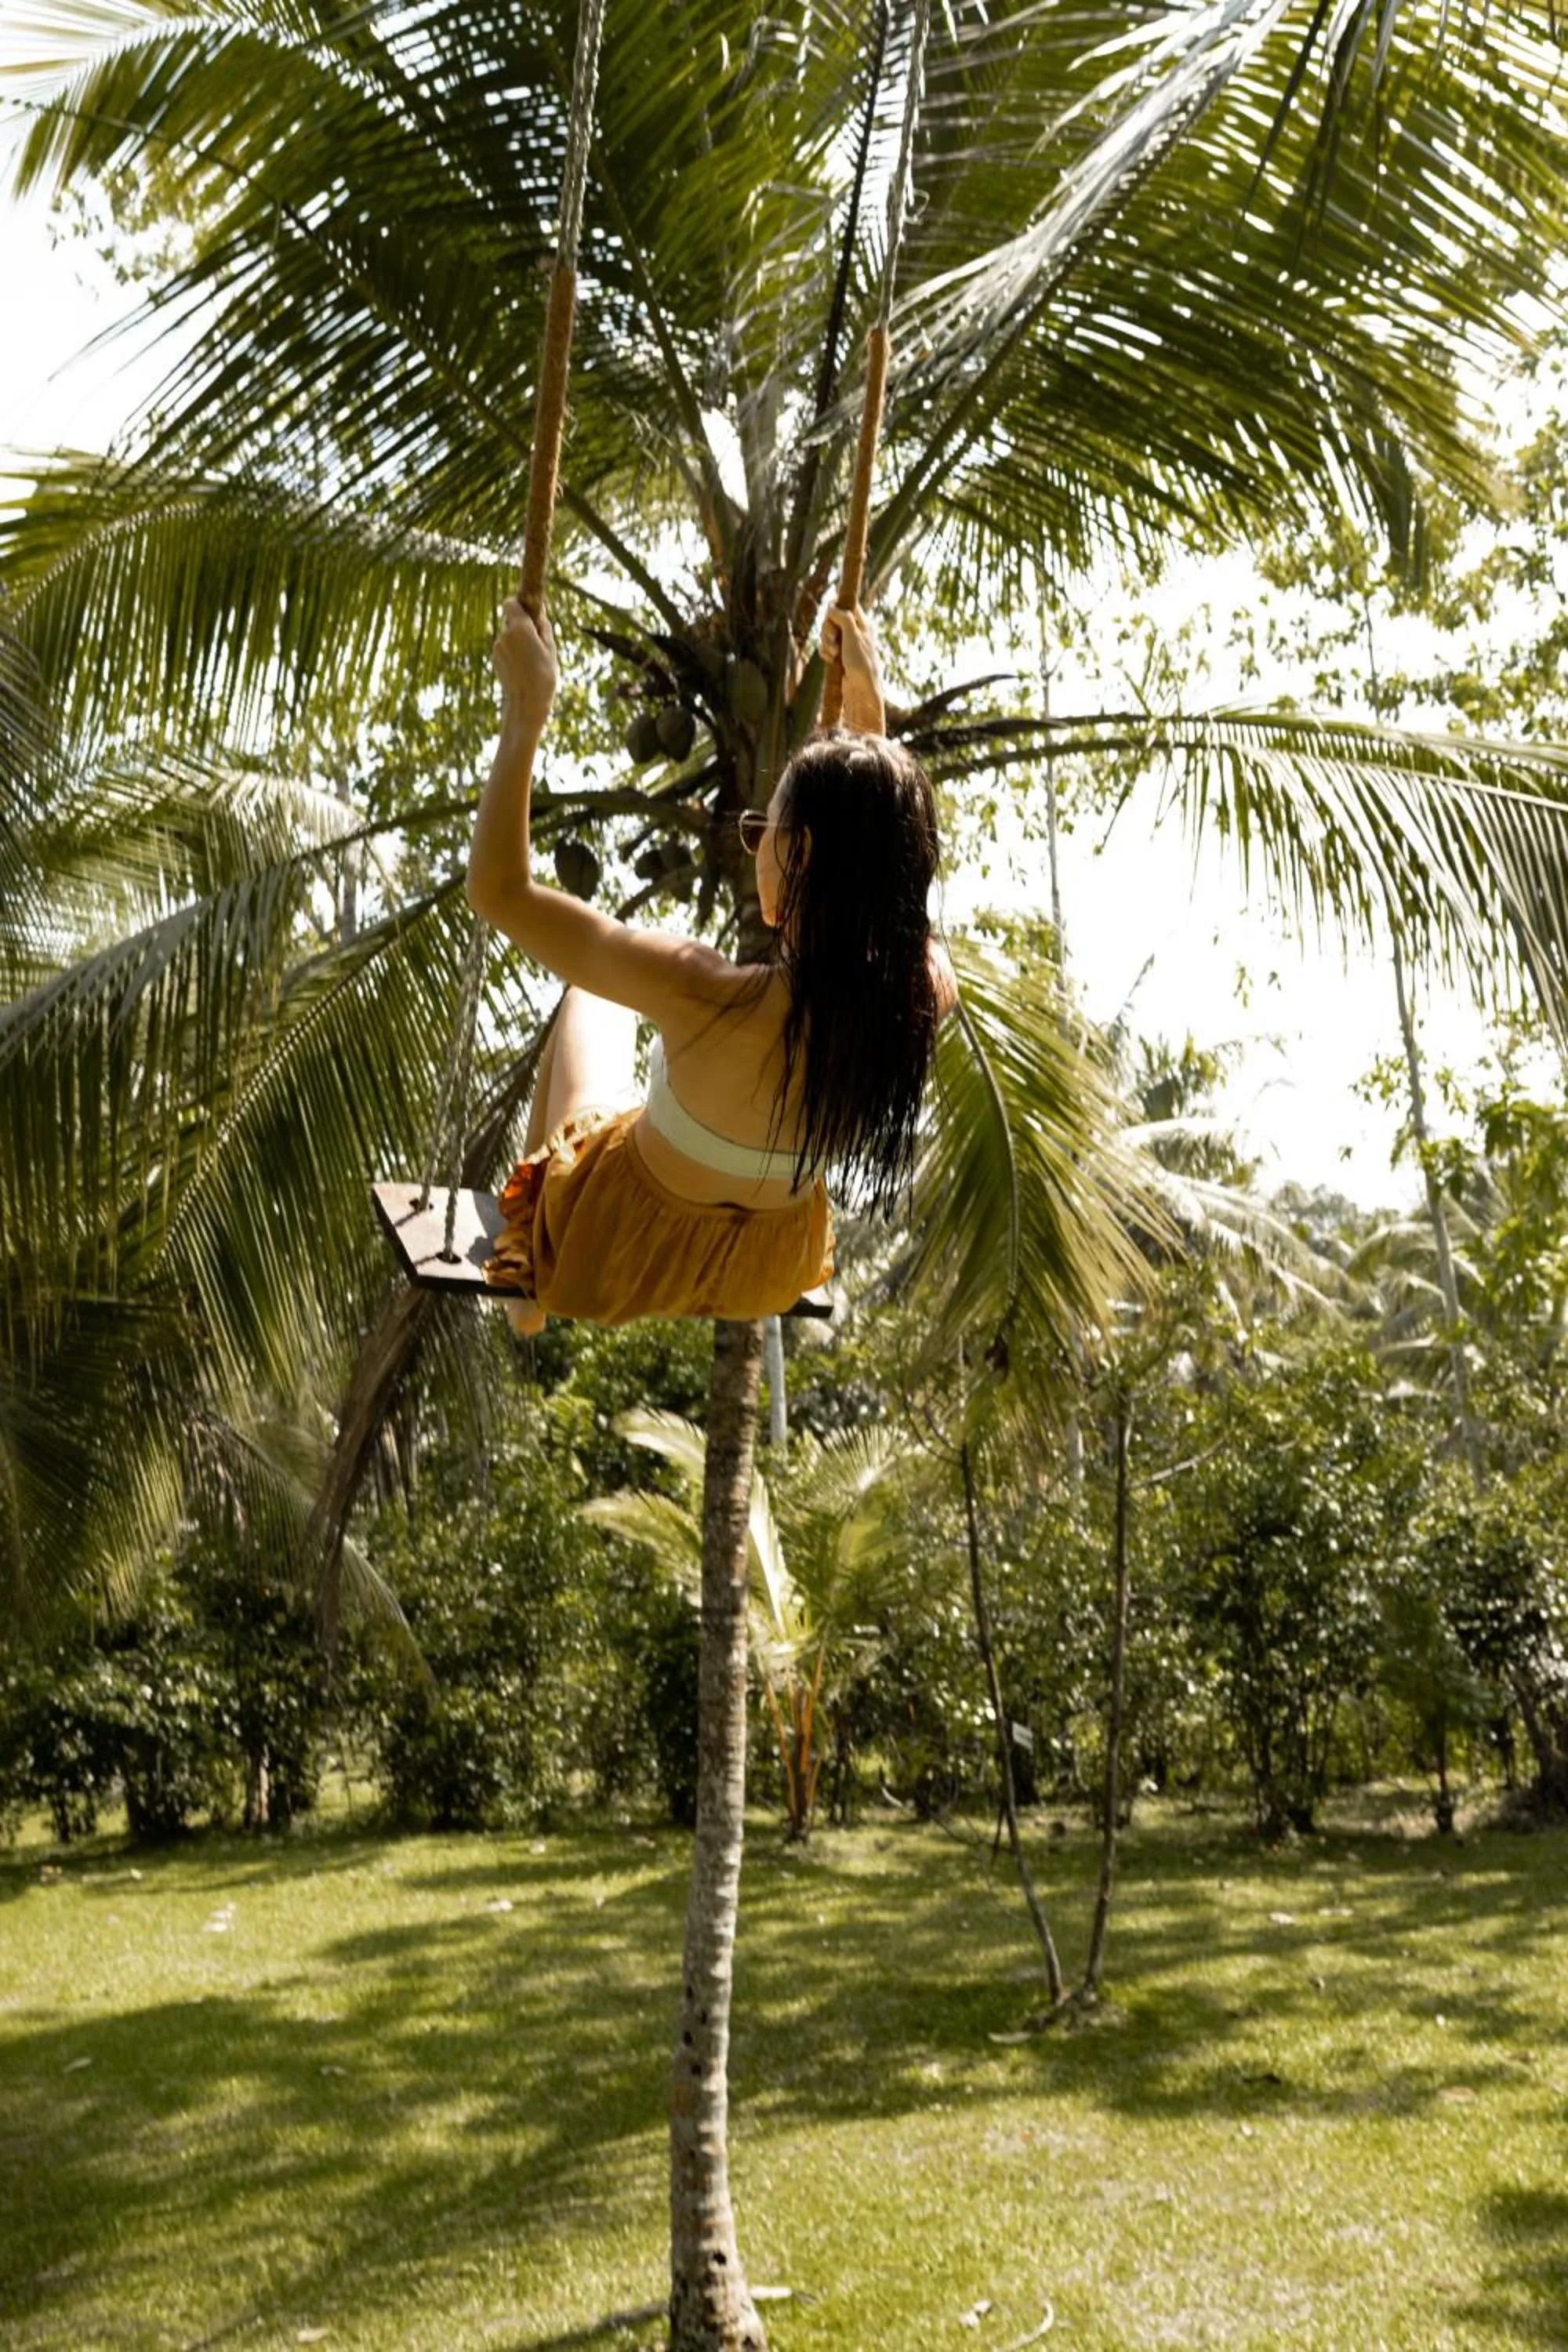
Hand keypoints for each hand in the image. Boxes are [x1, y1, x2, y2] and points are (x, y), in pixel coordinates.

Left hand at [492, 598, 557, 732]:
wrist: (526, 703)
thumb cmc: (543, 675)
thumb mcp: (550, 648)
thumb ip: (543, 626)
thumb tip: (539, 612)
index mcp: (519, 628)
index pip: (510, 602)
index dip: (519, 604)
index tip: (530, 611)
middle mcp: (504, 634)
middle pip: (511, 619)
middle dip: (522, 624)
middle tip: (538, 640)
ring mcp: (497, 647)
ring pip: (508, 635)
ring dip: (519, 640)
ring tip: (533, 659)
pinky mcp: (495, 658)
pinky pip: (506, 647)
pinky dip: (514, 652)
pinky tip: (524, 667)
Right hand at [820, 602, 884, 731]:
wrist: (862, 690)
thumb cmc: (861, 662)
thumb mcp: (852, 635)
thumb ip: (843, 616)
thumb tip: (831, 605)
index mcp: (862, 622)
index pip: (845, 604)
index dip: (835, 609)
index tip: (832, 618)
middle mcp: (854, 630)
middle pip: (832, 618)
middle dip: (827, 629)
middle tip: (833, 640)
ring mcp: (846, 643)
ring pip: (827, 633)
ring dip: (825, 642)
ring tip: (833, 654)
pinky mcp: (839, 655)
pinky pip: (825, 646)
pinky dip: (825, 652)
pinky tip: (830, 660)